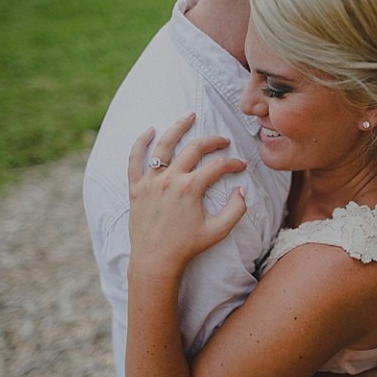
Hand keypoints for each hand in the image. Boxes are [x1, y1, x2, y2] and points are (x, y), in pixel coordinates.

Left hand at [127, 113, 247, 274]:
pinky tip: (150, 131)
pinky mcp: (136, 187)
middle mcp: (170, 179)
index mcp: (190, 188)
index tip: (240, 167)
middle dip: (213, 142)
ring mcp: (150, 181)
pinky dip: (141, 142)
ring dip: (178, 127)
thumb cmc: (187, 247)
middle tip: (223, 140)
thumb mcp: (219, 231)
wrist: (155, 261)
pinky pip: (135, 159)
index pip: (217, 166)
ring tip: (189, 116)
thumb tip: (242, 190)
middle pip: (194, 149)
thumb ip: (236, 210)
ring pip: (164, 145)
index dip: (233, 164)